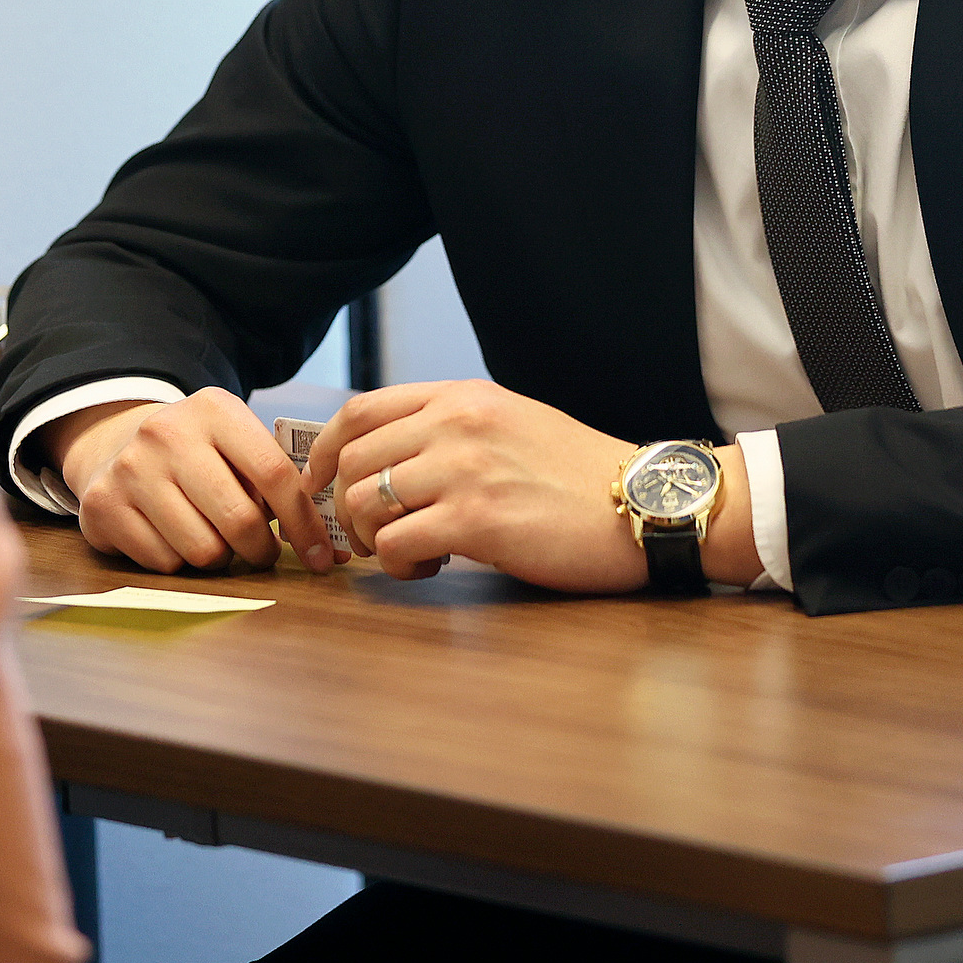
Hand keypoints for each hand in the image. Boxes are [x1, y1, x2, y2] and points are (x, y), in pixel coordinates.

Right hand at [50, 391, 338, 575]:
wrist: (114, 445)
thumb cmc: (197, 455)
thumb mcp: (235, 445)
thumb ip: (278, 482)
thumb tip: (332, 550)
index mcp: (214, 410)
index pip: (275, 474)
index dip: (305, 524)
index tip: (321, 557)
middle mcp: (167, 432)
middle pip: (239, 519)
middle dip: (260, 550)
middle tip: (261, 552)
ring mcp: (130, 469)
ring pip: (203, 550)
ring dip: (218, 557)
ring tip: (211, 536)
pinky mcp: (102, 505)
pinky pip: (164, 563)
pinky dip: (178, 562)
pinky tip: (171, 536)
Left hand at [312, 381, 757, 592]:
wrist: (644, 504)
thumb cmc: (580, 476)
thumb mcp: (512, 423)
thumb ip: (453, 428)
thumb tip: (390, 454)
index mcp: (462, 397)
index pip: (361, 411)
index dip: (325, 450)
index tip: (319, 483)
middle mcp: (456, 423)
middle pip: (352, 461)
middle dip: (347, 507)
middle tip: (374, 536)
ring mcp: (464, 470)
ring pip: (364, 504)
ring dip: (374, 539)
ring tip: (413, 552)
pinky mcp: (476, 520)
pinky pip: (396, 544)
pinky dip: (400, 563)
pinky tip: (433, 565)